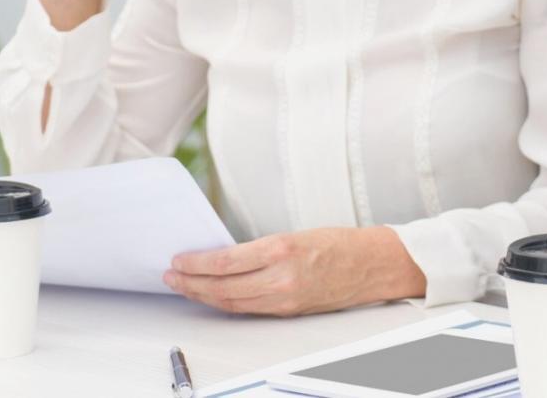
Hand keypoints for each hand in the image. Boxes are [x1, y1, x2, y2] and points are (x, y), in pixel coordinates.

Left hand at [163, 225, 426, 316]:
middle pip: (222, 288)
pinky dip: (227, 304)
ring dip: (204, 296)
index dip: (196, 264)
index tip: (179, 260)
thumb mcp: (297, 234)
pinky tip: (215, 297)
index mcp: (282, 250)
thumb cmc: (343, 244)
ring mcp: (285, 299)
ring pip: (232, 303)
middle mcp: (281, 278)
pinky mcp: (290, 311)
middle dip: (191, 283)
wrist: (375, 265)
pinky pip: (250, 309)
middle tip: (171, 276)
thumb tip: (224, 257)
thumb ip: (262, 249)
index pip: (225, 261)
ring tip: (185, 288)